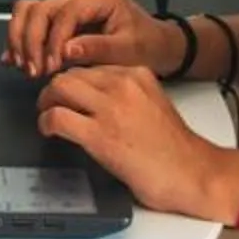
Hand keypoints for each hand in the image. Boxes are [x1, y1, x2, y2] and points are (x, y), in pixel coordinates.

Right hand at [5, 0, 181, 77]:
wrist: (157, 45)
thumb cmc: (147, 46)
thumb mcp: (129, 50)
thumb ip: (98, 48)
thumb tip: (66, 50)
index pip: (65, 13)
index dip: (53, 40)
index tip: (51, 67)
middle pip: (41, 8)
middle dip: (32, 41)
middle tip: (34, 71)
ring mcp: (69, 3)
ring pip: (30, 10)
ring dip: (21, 38)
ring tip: (24, 66)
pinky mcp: (61, 16)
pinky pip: (32, 19)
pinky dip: (20, 38)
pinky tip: (13, 58)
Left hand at [35, 66, 231, 217]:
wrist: (192, 173)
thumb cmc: (175, 148)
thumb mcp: (153, 103)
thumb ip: (126, 94)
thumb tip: (96, 98)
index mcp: (137, 74)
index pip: (90, 65)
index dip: (73, 80)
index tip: (68, 92)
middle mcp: (122, 85)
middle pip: (70, 73)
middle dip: (55, 89)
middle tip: (51, 104)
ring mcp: (110, 109)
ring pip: (58, 88)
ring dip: (46, 103)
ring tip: (47, 115)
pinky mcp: (99, 135)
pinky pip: (56, 117)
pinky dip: (45, 123)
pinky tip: (49, 131)